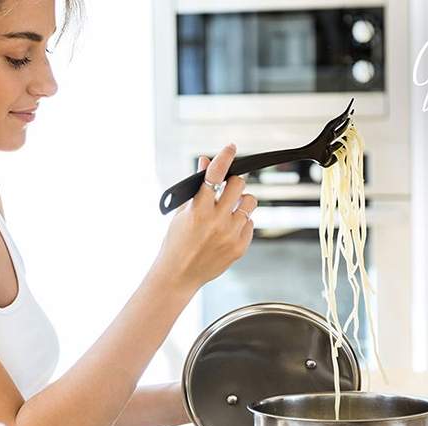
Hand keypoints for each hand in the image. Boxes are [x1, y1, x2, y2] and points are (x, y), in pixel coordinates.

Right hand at [153, 143, 256, 291]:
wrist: (178, 275)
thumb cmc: (176, 243)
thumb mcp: (181, 213)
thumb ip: (196, 187)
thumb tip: (204, 161)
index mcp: (198, 210)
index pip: (215, 175)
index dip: (224, 158)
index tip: (231, 147)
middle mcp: (217, 221)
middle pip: (239, 184)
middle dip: (232, 183)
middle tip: (226, 190)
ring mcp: (230, 235)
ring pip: (250, 202)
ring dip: (241, 201)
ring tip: (230, 210)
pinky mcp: (240, 247)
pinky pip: (250, 223)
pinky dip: (241, 222)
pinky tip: (227, 230)